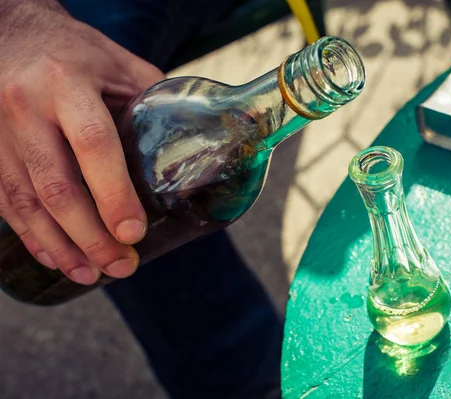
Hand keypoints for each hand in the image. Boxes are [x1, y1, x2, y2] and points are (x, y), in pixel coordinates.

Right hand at [0, 0, 165, 284]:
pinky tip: (56, 257)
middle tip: (121, 266)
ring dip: (61, 246)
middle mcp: (25, 108)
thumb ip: (153, 101)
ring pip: (26, 201)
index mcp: (67, 83)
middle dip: (90, 236)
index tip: (132, 233)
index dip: (113, 194)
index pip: (92, 144)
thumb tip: (195, 141)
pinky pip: (5, 201)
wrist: (9, 32)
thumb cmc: (74, 50)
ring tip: (92, 274)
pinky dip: (32, 235)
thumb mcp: (119, 64)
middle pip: (56, 185)